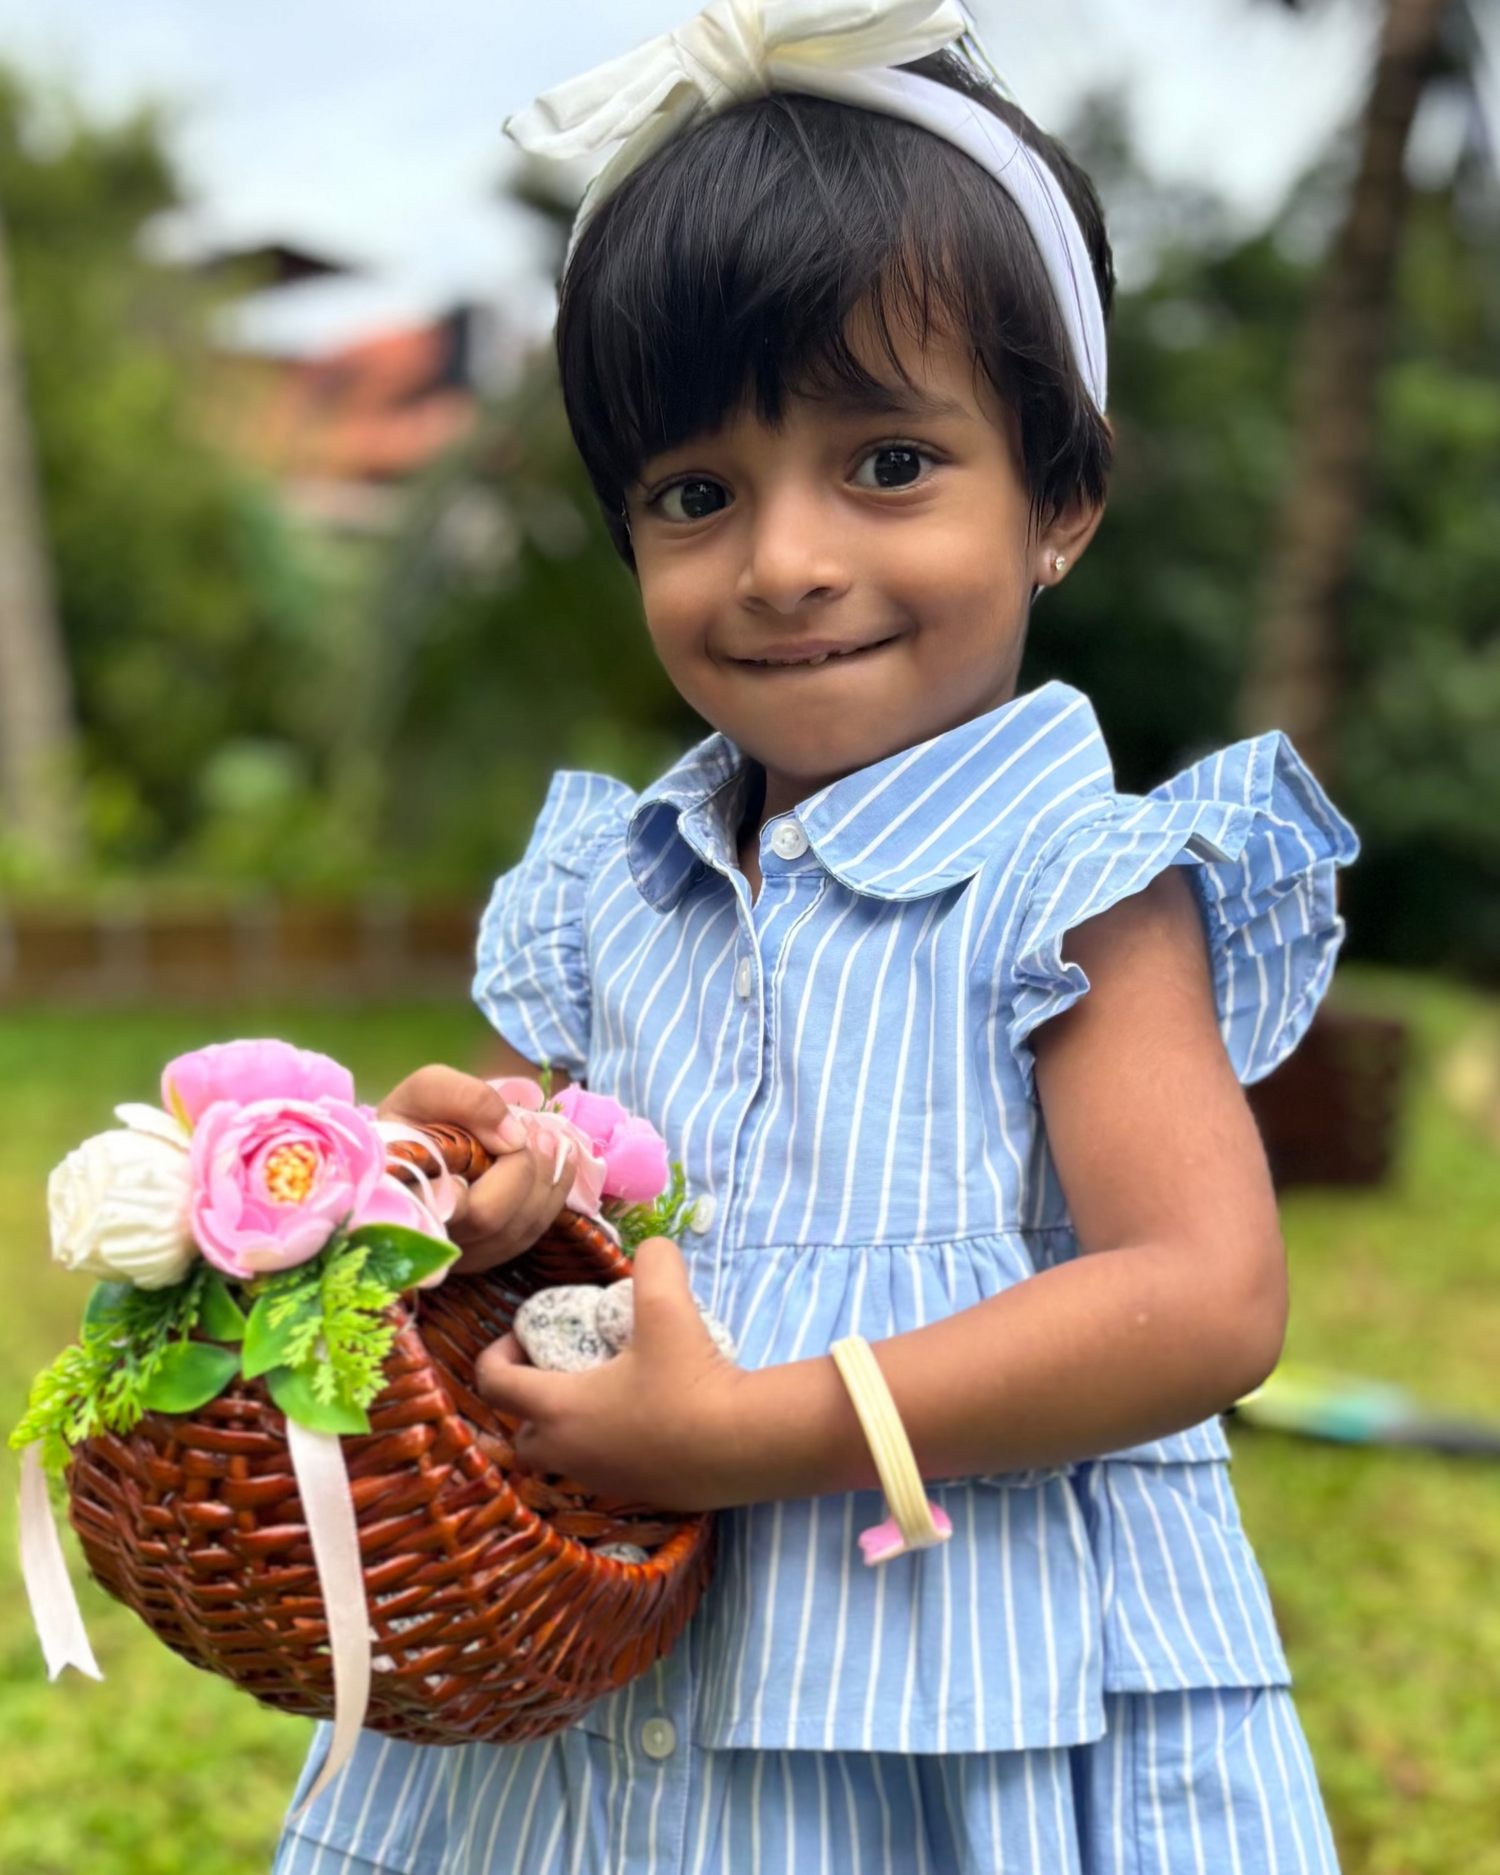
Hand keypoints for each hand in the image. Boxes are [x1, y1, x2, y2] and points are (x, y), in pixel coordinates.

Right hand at [378, 1064, 577, 1273]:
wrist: (420, 1138)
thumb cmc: (417, 1115)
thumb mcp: (429, 1088)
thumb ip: (465, 1099)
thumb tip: (514, 1136)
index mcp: (403, 1193)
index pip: (435, 1208)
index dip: (467, 1187)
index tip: (494, 1146)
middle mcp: (430, 1234)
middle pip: (488, 1217)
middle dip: (523, 1169)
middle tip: (533, 1128)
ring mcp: (460, 1250)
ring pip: (516, 1230)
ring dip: (545, 1180)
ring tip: (550, 1138)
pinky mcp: (489, 1252)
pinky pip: (530, 1233)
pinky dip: (555, 1194)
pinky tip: (563, 1159)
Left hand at [474, 1236, 748, 1510]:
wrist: (743, 1446)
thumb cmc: (689, 1382)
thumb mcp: (668, 1308)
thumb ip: (654, 1263)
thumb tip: (653, 1247)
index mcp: (560, 1409)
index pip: (495, 1386)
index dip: (495, 1355)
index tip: (522, 1336)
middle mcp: (571, 1453)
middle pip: (523, 1437)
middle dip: (529, 1404)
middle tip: (560, 1370)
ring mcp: (604, 1480)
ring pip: (565, 1457)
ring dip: (571, 1427)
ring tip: (608, 1389)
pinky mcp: (640, 1494)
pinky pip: (606, 1470)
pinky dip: (611, 1445)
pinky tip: (649, 1416)